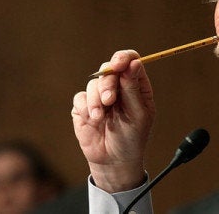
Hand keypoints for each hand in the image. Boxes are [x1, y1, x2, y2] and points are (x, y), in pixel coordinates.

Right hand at [72, 50, 155, 191]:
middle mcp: (118, 87)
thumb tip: (133, 63)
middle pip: (108, 69)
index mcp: (136, 85)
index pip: (130, 60)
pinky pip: (80, 98)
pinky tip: (94, 121)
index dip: (123, 58)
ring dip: (96, 100)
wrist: (113, 161)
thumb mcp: (138, 114)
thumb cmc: (132, 138)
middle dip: (107, 83)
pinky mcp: (84, 107)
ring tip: (100, 117)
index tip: (118, 64)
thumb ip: (133, 89)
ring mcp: (100, 96)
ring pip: (93, 83)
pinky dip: (86, 108)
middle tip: (109, 100)